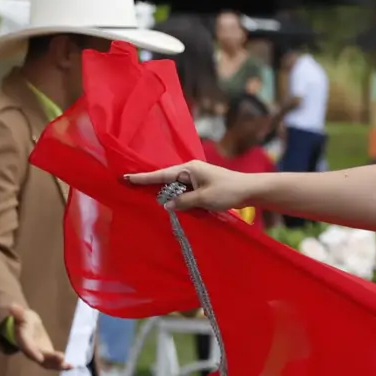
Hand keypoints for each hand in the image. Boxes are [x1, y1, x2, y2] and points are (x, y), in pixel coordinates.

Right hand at [5, 304, 67, 369]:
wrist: (25, 326)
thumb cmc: (23, 318)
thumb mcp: (20, 314)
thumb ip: (18, 313)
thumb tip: (12, 307)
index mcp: (22, 339)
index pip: (26, 346)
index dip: (32, 352)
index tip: (39, 358)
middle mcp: (30, 350)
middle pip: (39, 356)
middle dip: (50, 359)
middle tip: (61, 358)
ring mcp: (38, 354)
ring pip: (46, 363)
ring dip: (57, 365)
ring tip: (69, 366)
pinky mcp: (46, 356)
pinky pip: (53, 362)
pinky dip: (62, 365)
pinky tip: (72, 366)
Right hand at [125, 160, 249, 214]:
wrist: (250, 190)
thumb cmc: (227, 191)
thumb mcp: (203, 199)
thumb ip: (183, 202)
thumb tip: (166, 204)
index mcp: (189, 169)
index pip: (161, 174)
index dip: (143, 178)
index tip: (126, 177)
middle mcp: (191, 170)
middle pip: (167, 181)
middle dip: (154, 188)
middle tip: (133, 191)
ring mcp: (197, 178)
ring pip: (177, 188)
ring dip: (169, 196)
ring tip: (152, 202)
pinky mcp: (202, 186)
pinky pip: (186, 192)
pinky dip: (180, 199)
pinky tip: (174, 206)